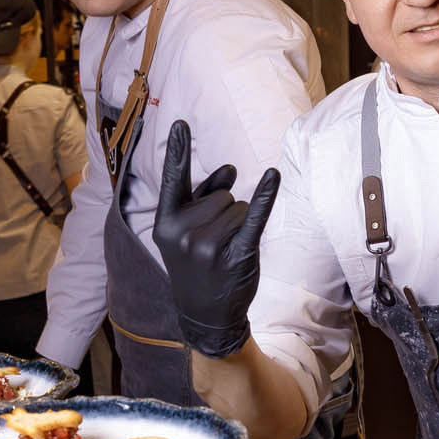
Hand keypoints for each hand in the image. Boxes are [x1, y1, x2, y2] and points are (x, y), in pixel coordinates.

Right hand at [151, 119, 279, 358]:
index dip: (178, 149)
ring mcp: (209, 244)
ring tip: (226, 251)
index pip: (174, 178)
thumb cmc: (196, 267)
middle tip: (214, 244)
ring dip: (240, 223)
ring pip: (240, 206)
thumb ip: (204, 197)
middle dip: (224, 211)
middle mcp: (184, 231)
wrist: (205, 316)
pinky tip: (273, 176)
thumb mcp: (187, 233)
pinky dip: (266, 195)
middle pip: (222, 193)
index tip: (180, 122)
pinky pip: (255, 216)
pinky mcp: (236, 253)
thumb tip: (230, 169)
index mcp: (165, 222)